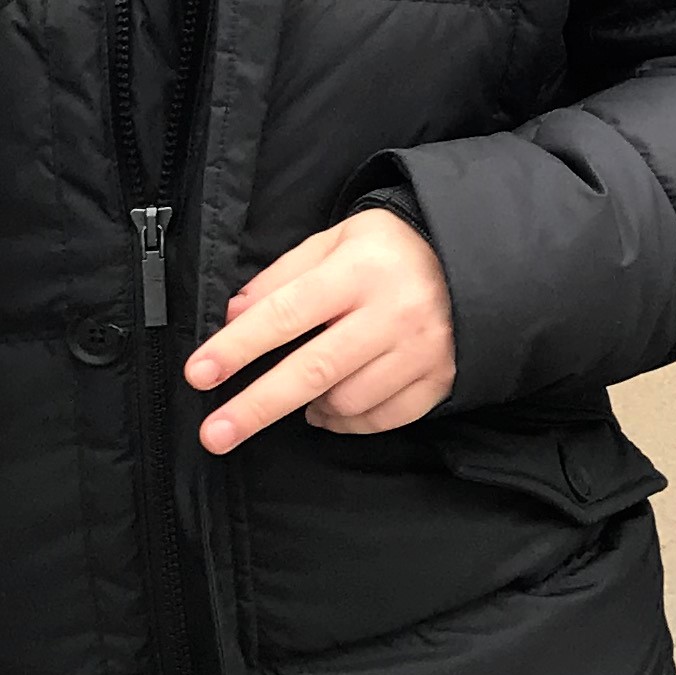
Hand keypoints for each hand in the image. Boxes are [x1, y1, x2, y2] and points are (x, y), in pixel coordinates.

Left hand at [187, 207, 456, 451]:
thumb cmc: (392, 248)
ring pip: (346, 400)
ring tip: (298, 397)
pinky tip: (330, 408)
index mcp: (360, 269)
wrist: (476, 256)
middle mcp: (394, 312)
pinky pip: (382, 418)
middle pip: (313, 370)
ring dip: (309, 406)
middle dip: (257, 406)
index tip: (199, 374)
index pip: (287, 312)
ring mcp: (421, 350)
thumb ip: (283, 276)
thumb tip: (233, 318)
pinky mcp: (440, 378)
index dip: (238, 347)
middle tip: (214, 434)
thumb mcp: (335, 240)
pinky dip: (348, 421)